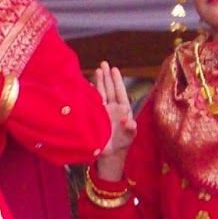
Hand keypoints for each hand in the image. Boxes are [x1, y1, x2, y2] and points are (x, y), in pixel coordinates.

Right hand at [93, 62, 135, 179]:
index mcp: (123, 111)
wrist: (110, 154)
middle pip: (111, 89)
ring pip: (102, 93)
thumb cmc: (121, 144)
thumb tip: (129, 121)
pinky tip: (87, 85)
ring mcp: (104, 111)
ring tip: (97, 69)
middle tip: (104, 63)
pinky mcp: (95, 115)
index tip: (114, 69)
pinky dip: (90, 93)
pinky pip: (93, 101)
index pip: (120, 92)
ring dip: (99, 82)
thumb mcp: (128, 137)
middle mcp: (113, 108)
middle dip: (107, 76)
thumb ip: (130, 130)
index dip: (117, 81)